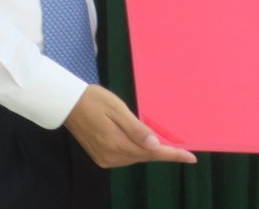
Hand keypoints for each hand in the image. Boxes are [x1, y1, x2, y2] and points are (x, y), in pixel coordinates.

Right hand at [64, 84, 196, 167]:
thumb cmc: (94, 99)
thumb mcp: (117, 109)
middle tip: (178, 145)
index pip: (152, 153)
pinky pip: (124, 157)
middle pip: (144, 156)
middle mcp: (111, 156)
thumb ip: (136, 128)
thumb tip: (155, 145)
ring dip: (147, 151)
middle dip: (161, 151)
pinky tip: (139, 142)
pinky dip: (135, 151)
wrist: (67, 103)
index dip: (172, 155)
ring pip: (134, 157)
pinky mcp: (101, 157)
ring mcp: (105, 159)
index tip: (191, 157)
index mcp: (117, 144)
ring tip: (160, 141)